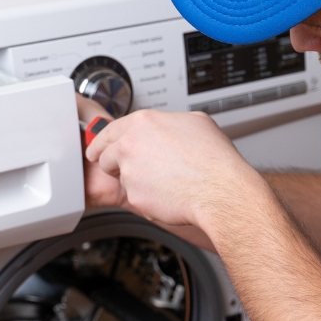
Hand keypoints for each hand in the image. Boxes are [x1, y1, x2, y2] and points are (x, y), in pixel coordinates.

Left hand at [83, 109, 262, 231]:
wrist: (220, 190)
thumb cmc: (214, 160)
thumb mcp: (196, 122)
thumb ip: (171, 122)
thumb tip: (169, 125)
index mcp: (144, 122)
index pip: (109, 130)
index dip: (104, 141)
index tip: (100, 147)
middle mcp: (130, 144)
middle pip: (104, 154)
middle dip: (111, 162)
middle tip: (125, 168)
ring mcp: (130, 171)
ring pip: (121, 178)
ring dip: (134, 181)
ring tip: (161, 182)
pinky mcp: (134, 195)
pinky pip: (135, 197)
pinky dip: (148, 198)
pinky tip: (168, 194)